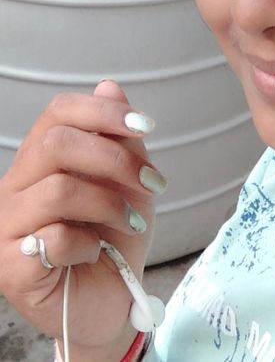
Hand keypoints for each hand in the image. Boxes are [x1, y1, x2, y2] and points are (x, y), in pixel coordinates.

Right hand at [0, 80, 163, 349]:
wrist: (113, 299)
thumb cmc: (116, 237)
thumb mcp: (129, 181)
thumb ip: (119, 138)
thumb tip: (109, 85)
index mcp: (42, 158)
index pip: (59, 111)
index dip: (103, 110)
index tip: (146, 125)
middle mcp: (16, 186)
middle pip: (56, 144)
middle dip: (115, 159)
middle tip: (151, 184)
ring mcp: (6, 227)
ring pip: (59, 189)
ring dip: (109, 204)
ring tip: (129, 223)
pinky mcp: (10, 267)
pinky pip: (52, 238)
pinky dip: (88, 243)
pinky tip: (94, 252)